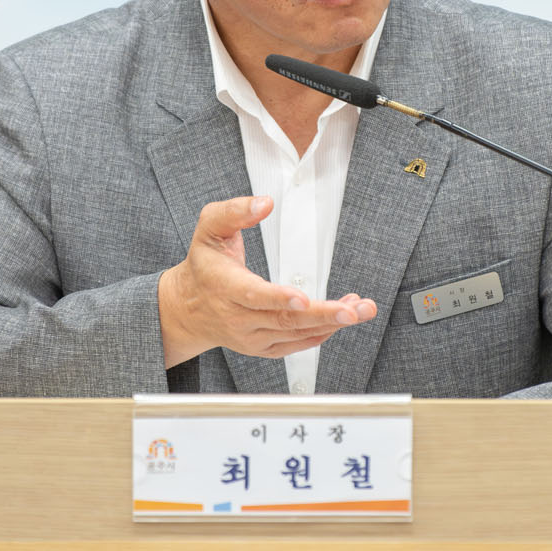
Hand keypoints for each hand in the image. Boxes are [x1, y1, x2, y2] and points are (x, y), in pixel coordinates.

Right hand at [158, 195, 377, 367]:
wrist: (189, 308)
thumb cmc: (205, 262)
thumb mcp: (210, 227)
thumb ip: (234, 211)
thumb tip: (265, 203)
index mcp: (224, 286)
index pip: (252, 295)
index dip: (278, 297)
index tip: (303, 298)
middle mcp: (238, 317)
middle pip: (284, 319)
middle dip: (324, 314)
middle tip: (355, 310)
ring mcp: (251, 337)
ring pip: (295, 333)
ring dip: (331, 322)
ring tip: (362, 308)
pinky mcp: (263, 347)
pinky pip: (297, 344)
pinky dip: (323, 331)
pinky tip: (344, 316)